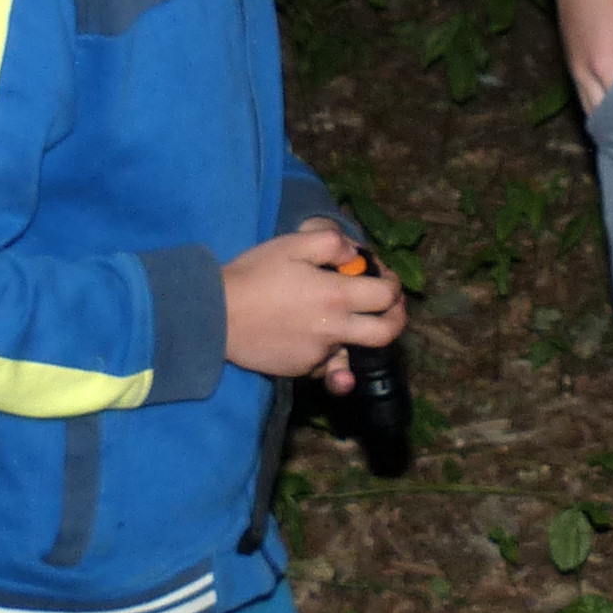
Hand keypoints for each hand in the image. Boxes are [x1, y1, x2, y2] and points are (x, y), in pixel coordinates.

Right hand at [223, 222, 404, 386]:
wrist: (215, 315)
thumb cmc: (254, 275)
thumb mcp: (292, 245)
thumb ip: (330, 243)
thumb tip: (353, 252)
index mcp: (336, 296)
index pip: (386, 296)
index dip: (393, 285)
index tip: (385, 277)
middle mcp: (334, 330)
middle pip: (385, 334)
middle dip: (397, 319)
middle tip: (390, 308)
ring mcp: (318, 354)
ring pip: (355, 351)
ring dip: (360, 337)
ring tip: (350, 321)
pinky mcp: (300, 369)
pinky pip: (326, 364)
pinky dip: (330, 352)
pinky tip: (319, 338)